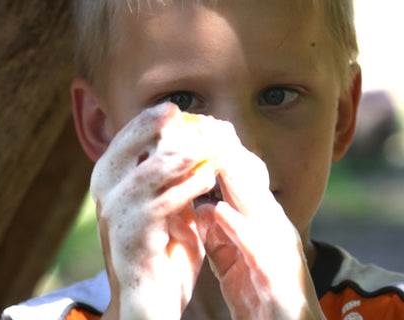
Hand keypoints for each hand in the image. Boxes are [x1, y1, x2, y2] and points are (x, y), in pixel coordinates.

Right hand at [91, 103, 216, 319]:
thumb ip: (172, 176)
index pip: (124, 138)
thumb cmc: (162, 247)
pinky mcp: (132, 236)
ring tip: (207, 145)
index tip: (175, 108)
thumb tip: (191, 142)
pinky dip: (188, 186)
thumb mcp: (167, 203)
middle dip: (154, 126)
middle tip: (182, 114)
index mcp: (111, 180)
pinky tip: (207, 176)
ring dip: (180, 155)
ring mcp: (116, 214)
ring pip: (147, 171)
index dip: (149, 120)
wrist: (151, 296)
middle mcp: (106, 193)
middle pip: (127, 145)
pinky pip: (162, 203)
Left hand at [194, 124, 324, 318]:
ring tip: (212, 156)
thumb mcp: (232, 257)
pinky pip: (255, 247)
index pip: (242, 181)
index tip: (198, 133)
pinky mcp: (276, 275)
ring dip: (233, 182)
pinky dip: (238, 228)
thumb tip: (205, 207)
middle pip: (250, 185)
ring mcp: (278, 249)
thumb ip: (219, 231)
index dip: (221, 156)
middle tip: (203, 127)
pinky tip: (220, 212)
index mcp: (262, 222)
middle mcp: (274, 227)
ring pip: (256, 206)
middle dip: (227, 156)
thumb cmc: (257, 292)